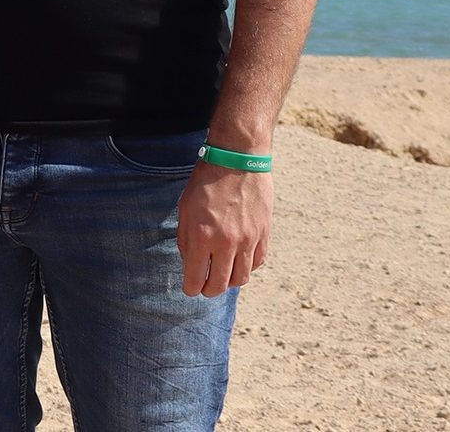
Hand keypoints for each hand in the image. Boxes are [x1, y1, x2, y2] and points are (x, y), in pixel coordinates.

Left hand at [176, 164, 272, 296]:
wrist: (237, 159)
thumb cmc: (205, 182)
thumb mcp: (185, 208)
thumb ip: (185, 239)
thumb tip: (189, 264)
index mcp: (201, 236)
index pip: (196, 279)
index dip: (190, 289)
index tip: (189, 288)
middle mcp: (226, 242)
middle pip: (219, 285)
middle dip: (208, 290)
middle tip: (204, 286)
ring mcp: (248, 240)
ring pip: (240, 279)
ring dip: (229, 281)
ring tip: (221, 274)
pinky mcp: (264, 234)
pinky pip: (256, 263)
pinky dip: (246, 267)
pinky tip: (238, 259)